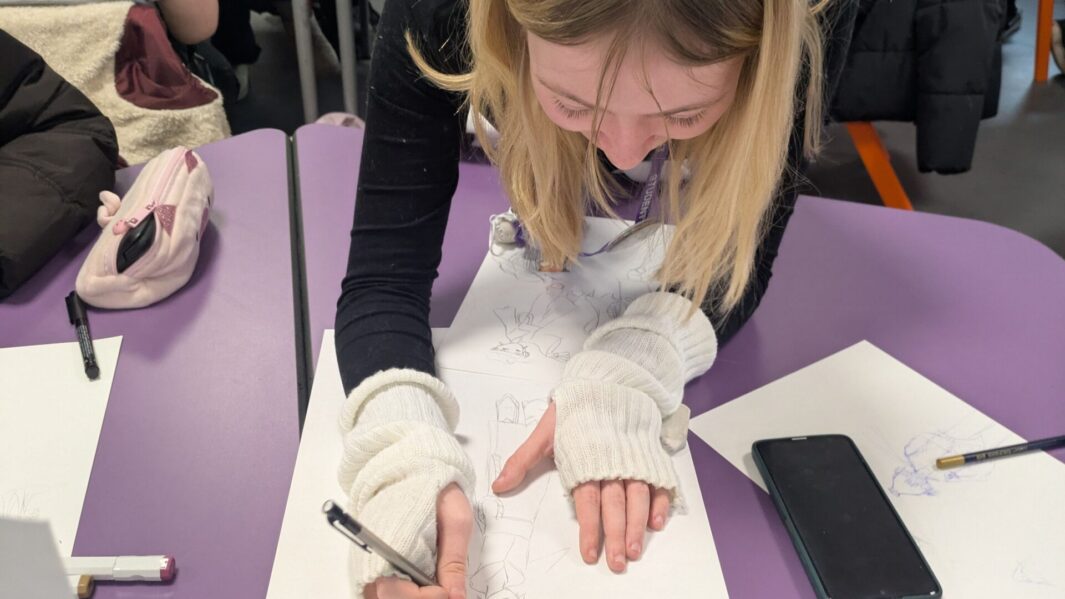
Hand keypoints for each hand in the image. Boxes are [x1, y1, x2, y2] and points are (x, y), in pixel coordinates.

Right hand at [363, 484, 471, 598]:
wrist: (415, 469)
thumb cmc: (435, 489)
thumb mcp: (456, 521)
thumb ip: (453, 562)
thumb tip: (457, 597)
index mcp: (388, 545)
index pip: (398, 594)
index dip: (428, 597)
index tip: (448, 591)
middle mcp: (370, 558)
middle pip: (391, 597)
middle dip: (422, 597)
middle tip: (445, 588)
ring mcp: (368, 565)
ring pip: (385, 595)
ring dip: (412, 593)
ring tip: (434, 582)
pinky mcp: (371, 567)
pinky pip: (384, 589)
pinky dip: (405, 590)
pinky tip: (422, 580)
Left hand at [491, 403, 671, 572]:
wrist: (607, 380)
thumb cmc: (575, 409)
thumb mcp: (545, 432)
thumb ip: (523, 460)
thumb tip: (498, 485)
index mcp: (585, 459)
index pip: (588, 500)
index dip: (590, 528)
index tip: (590, 552)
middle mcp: (611, 462)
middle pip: (615, 504)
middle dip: (617, 535)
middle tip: (618, 562)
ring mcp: (633, 459)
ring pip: (638, 496)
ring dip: (638, 524)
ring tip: (636, 549)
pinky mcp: (648, 455)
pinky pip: (658, 481)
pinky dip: (660, 501)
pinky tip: (657, 522)